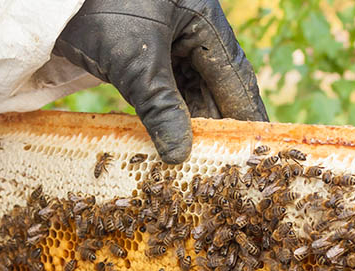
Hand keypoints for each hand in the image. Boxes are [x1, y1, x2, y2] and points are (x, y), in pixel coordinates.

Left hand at [55, 0, 268, 163]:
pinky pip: (161, 88)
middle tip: (223, 170)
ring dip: (188, 125)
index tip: (255, 155)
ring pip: (187, 91)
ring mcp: (166, 40)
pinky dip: (163, 114)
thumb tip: (181, 156)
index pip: (235, 79)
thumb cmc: (99, 5)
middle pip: (214, 87)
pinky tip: (166, 142)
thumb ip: (160, 108)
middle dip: (215, 127)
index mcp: (204, 21)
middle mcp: (191, 30)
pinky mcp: (139, 51)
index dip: (246, 118)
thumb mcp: (133, 62)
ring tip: (195, 164)